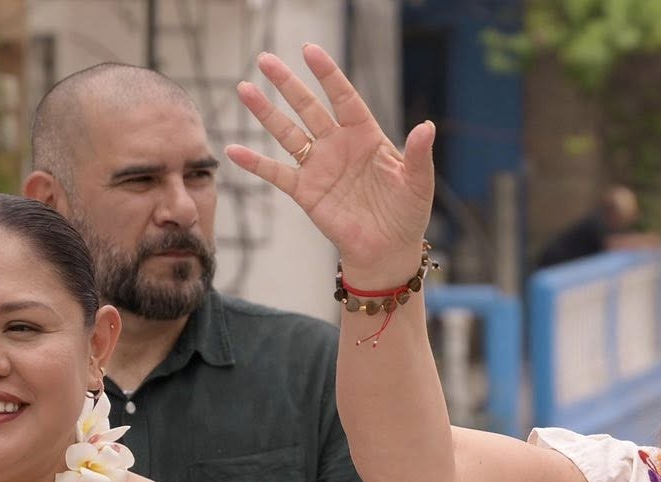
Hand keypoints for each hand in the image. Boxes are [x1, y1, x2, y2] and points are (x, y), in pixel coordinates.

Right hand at [228, 45, 435, 284]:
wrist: (388, 251)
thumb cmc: (407, 214)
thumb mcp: (418, 183)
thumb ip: (418, 155)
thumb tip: (426, 127)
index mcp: (366, 136)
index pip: (344, 98)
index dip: (328, 75)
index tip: (310, 51)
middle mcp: (338, 146)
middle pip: (308, 108)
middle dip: (287, 84)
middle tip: (266, 59)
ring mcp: (319, 167)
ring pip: (287, 133)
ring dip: (266, 113)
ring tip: (245, 89)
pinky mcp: (305, 192)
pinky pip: (276, 173)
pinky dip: (255, 163)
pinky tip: (234, 150)